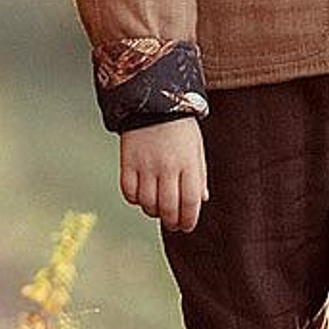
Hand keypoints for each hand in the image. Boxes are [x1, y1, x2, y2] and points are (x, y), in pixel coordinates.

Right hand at [121, 117, 207, 231]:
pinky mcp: (127, 162)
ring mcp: (145, 165)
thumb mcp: (197, 148)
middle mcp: (167, 167)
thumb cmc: (179, 127)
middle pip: (168, 207)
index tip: (187, 226)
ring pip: (147, 204)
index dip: (188, 219)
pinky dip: (135, 199)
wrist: (153, 102)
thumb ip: (199, 175)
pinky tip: (141, 195)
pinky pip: (129, 192)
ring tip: (157, 208)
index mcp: (188, 163)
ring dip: (153, 212)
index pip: (190, 201)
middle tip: (173, 224)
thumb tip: (201, 200)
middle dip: (172, 222)